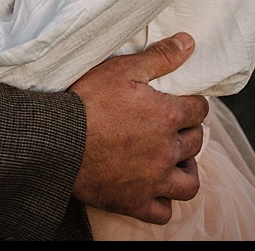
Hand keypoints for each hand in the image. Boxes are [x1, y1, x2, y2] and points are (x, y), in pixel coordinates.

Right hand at [70, 32, 208, 224]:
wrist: (56, 139)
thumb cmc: (86, 100)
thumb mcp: (121, 69)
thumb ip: (159, 57)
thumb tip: (190, 43)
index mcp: (167, 117)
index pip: (198, 110)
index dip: (191, 104)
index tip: (181, 103)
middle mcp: (167, 151)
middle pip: (196, 142)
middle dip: (188, 133)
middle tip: (173, 127)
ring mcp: (154, 180)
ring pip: (189, 183)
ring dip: (186, 170)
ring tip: (173, 161)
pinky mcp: (135, 202)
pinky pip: (163, 212)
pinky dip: (163, 202)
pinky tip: (153, 189)